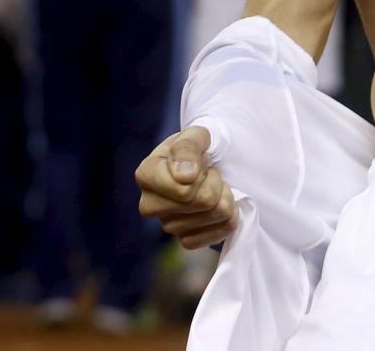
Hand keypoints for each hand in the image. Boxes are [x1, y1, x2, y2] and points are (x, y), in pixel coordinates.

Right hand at [135, 126, 237, 249]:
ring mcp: (167, 225)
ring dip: (225, 196)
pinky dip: (228, 217)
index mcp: (146, 175)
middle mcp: (150, 205)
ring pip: (214, 215)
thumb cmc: (202, 146)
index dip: (202, 171)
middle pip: (203, 202)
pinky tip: (219, 204)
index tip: (201, 161)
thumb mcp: (197, 134)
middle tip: (209, 173)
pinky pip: (218, 233)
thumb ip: (188, 148)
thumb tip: (184, 177)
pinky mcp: (186, 239)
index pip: (184, 189)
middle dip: (216, 183)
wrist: (215, 160)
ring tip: (213, 186)